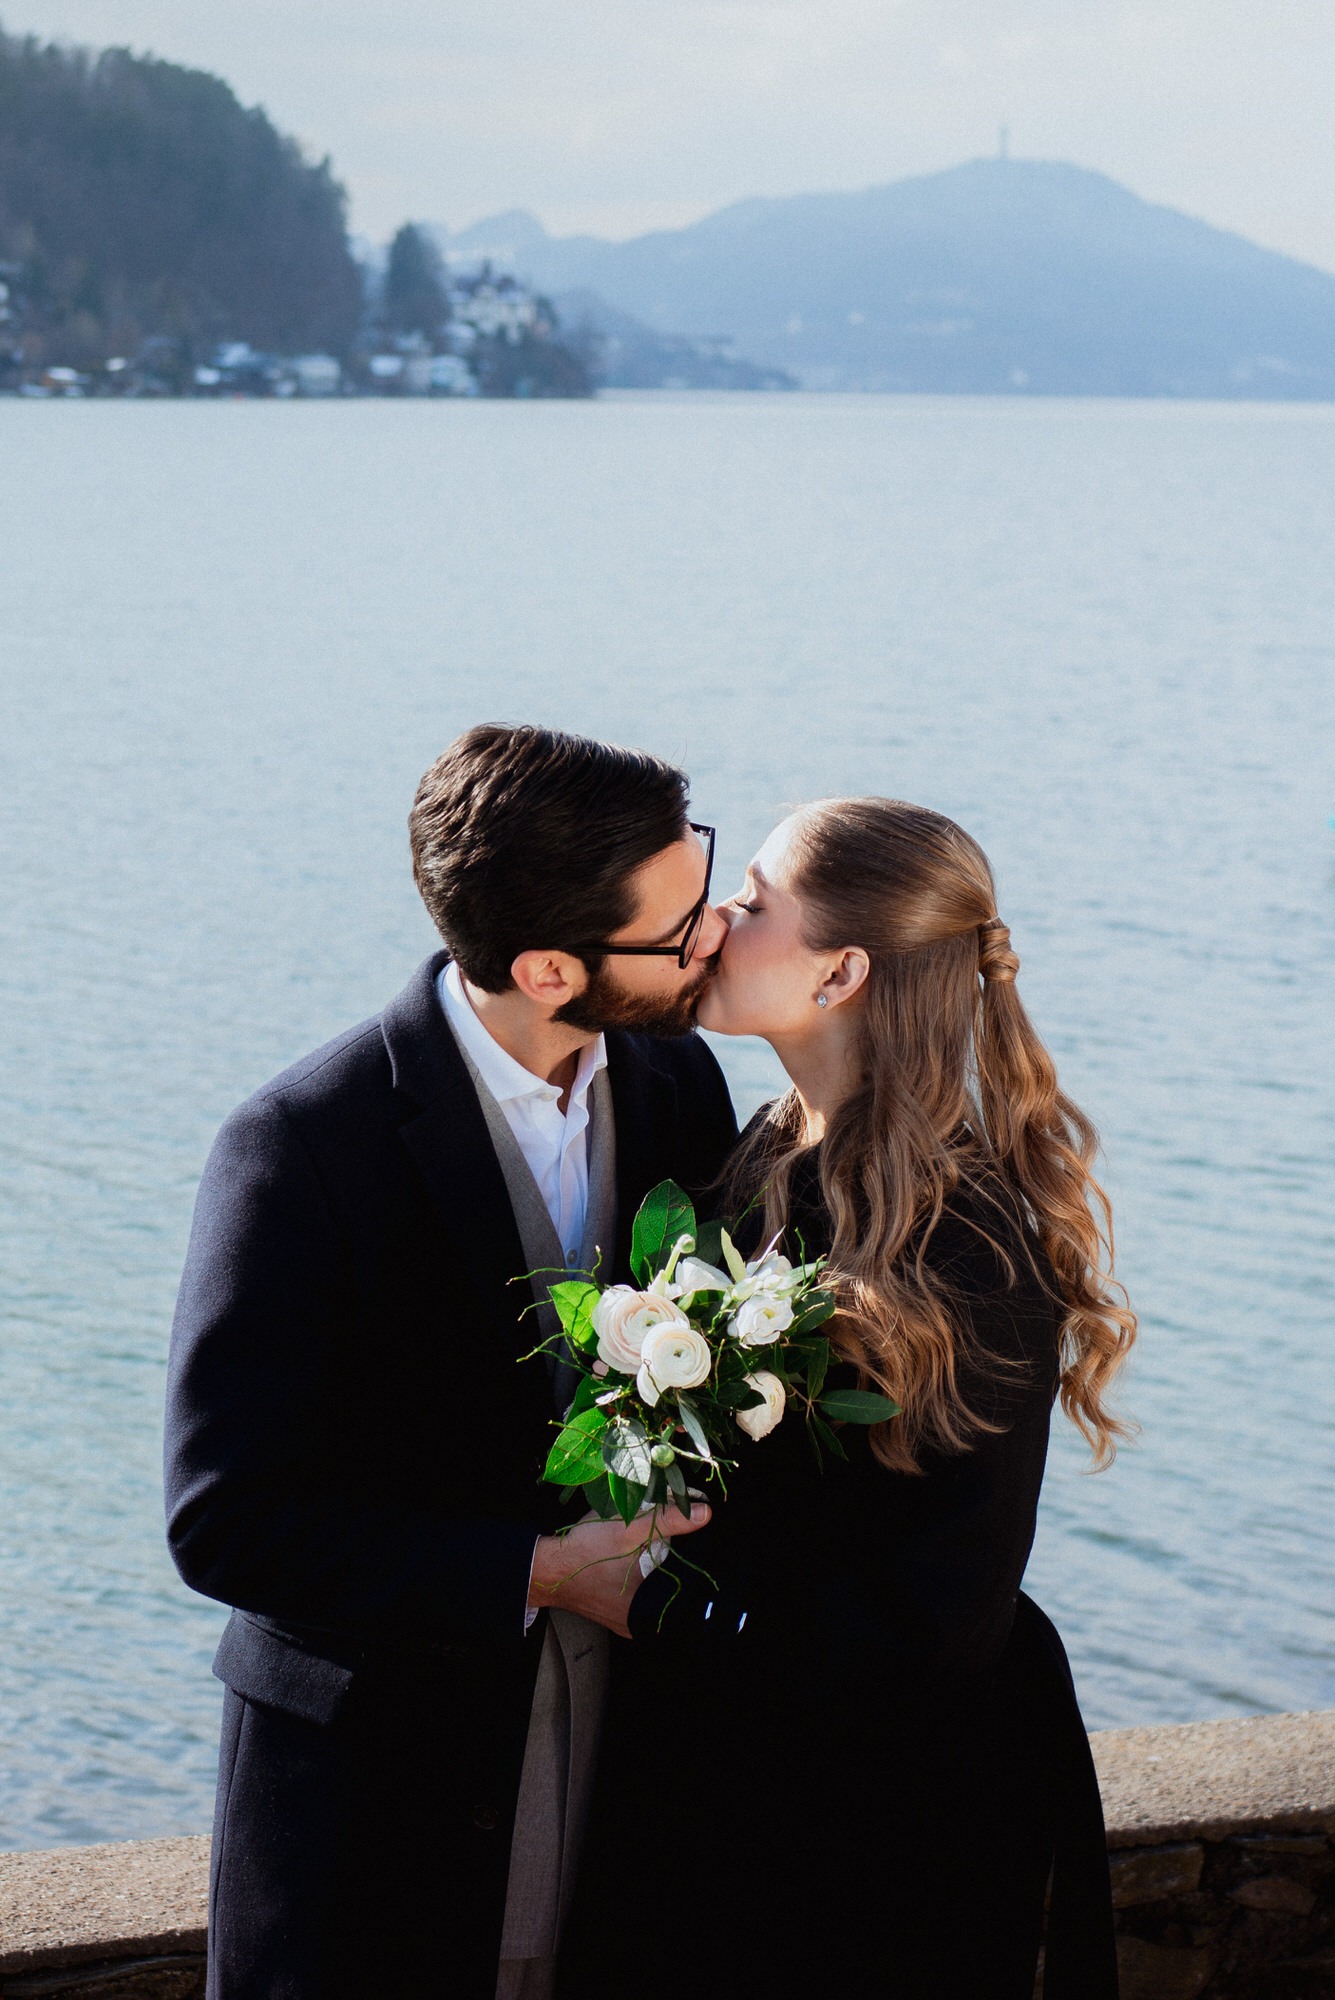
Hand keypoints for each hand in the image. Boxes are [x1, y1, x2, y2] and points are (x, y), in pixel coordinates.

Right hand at [528, 1503, 710, 1638]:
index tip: (677, 1545)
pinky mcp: (608, 1611)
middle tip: (655, 1544)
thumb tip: (705, 1514)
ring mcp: (619, 1620)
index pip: (682, 1588)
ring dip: (648, 1569)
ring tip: (639, 1550)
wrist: (544, 1566)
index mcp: (644, 1614)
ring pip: (647, 1591)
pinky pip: (631, 1593)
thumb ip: (670, 1521)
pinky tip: (625, 1560)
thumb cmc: (585, 1551)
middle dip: (664, 1564)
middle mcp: (634, 1625)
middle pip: (664, 1589)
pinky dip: (632, 1575)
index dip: (683, 1562)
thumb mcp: (632, 1530)